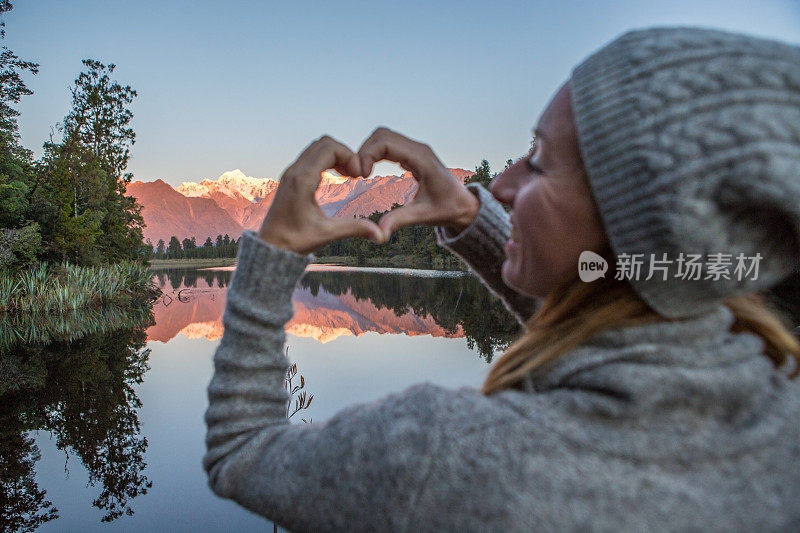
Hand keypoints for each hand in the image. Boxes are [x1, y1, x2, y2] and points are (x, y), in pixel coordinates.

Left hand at [259, 136, 383, 253]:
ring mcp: (291, 172)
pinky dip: (327, 160)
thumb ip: (355, 229)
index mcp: (302, 180)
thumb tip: (381, 234)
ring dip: (336, 156)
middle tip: (356, 173)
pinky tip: (337, 177)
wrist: (271, 246)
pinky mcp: (290, 177)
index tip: (359, 175)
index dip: (350, 156)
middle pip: (324, 143)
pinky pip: (311, 156)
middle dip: (344, 153)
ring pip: (317, 147)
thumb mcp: (327, 234)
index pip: (329, 148)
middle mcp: (294, 171)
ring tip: (349, 174)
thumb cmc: (295, 241)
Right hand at [358, 127, 479, 238]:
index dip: (367, 154)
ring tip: (361, 173)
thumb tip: (379, 233)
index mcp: (421, 158)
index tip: (361, 176)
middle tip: (357, 174)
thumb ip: (400, 220)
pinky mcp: (413, 156)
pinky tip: (369, 171)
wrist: (464, 206)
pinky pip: (390, 145)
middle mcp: (418, 149)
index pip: (386, 142)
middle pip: (382, 135)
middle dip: (364, 150)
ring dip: (368, 151)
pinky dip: (375, 153)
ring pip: (384, 137)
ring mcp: (416, 150)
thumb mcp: (423, 216)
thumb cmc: (448, 209)